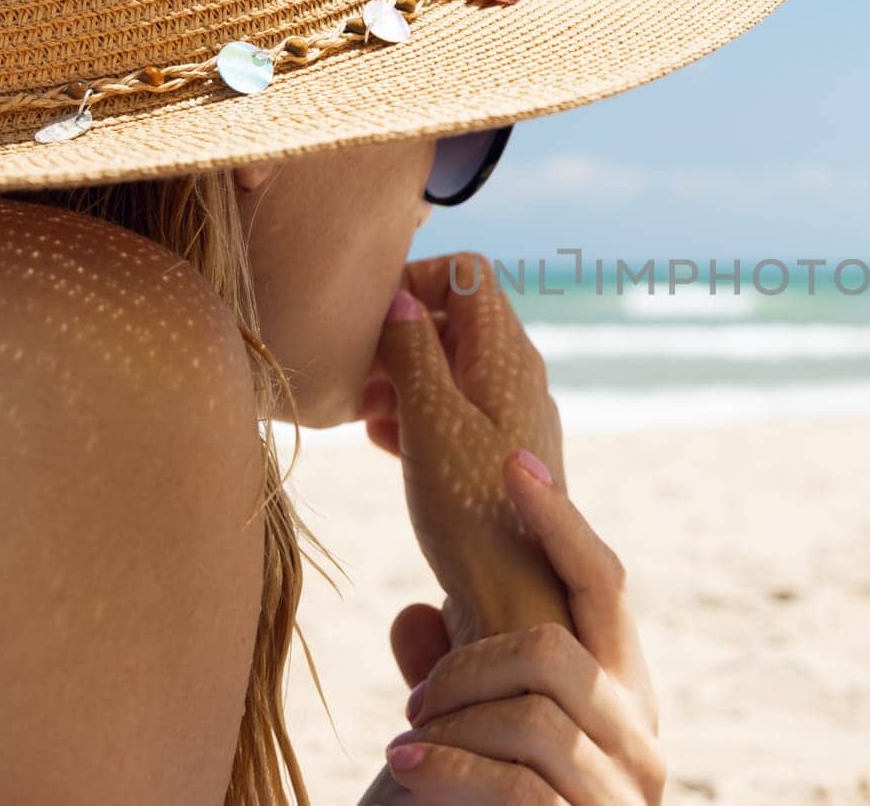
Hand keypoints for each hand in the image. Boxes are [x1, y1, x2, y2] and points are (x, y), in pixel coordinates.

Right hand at [366, 252, 569, 638]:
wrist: (513, 596)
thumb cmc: (471, 506)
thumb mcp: (430, 419)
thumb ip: (412, 350)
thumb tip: (399, 295)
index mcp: (507, 354)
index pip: (469, 273)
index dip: (418, 279)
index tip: (372, 318)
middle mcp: (516, 377)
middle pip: (455, 318)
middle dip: (399, 331)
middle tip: (353, 368)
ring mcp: (510, 416)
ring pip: (449, 367)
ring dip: (400, 374)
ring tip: (357, 406)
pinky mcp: (496, 455)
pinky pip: (451, 410)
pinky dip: (413, 410)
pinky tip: (378, 437)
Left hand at [380, 451, 664, 803]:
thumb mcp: (464, 732)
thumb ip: (457, 671)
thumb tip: (416, 611)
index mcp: (621, 694)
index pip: (605, 585)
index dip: (561, 520)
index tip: (513, 462)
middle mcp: (639, 739)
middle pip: (555, 648)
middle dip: (467, 661)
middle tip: (419, 695)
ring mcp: (620, 796)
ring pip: (531, 713)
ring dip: (451, 722)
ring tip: (409, 742)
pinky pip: (511, 783)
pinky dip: (446, 769)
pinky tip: (406, 766)